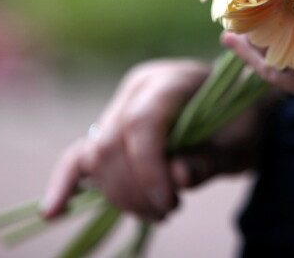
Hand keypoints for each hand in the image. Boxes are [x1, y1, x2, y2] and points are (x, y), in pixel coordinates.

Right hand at [41, 58, 274, 221]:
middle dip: (135, 188)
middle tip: (170, 210)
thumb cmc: (242, 123)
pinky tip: (51, 212)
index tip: (170, 203)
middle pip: (112, 143)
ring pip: (95, 157)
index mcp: (168, 80)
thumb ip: (210, 157)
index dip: (148, 168)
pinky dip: (66, 184)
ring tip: (158, 210)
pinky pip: (79, 157)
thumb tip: (179, 177)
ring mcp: (118, 109)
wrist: (238, 113)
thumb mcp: (239, 141)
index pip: (141, 123)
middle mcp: (136, 90)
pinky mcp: (109, 131)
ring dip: (120, 195)